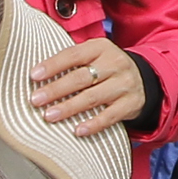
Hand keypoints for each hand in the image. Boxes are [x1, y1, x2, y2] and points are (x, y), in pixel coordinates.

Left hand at [27, 32, 147, 137]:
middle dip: (56, 89)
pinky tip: (77, 131)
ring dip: (69, 107)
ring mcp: (124, 84)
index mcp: (100, 47)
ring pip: (93, 97)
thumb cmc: (106, 69)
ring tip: (49, 116)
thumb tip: (36, 76)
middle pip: (81, 77)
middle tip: (36, 100)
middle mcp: (114, 63)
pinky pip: (110, 116)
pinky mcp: (131, 104)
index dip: (52, 65)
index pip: (73, 55)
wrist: (144, 80)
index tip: (34, 76)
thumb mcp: (94, 56)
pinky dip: (93, 124)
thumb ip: (71, 62)